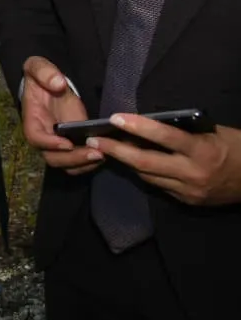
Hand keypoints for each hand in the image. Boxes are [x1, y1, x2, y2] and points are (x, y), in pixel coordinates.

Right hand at [19, 56, 101, 175]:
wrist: (51, 83)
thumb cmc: (42, 76)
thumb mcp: (38, 66)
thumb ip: (44, 72)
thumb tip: (58, 84)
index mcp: (33, 120)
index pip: (36, 138)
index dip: (49, 143)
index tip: (66, 142)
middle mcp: (44, 137)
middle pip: (53, 158)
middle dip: (74, 159)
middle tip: (96, 153)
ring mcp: (59, 144)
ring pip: (67, 165)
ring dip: (84, 164)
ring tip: (103, 155)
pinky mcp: (73, 145)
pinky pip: (79, 163)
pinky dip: (91, 163)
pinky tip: (106, 153)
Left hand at [90, 116, 240, 205]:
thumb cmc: (238, 148)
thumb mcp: (214, 132)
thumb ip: (185, 131)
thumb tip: (152, 124)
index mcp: (203, 151)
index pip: (165, 137)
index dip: (138, 127)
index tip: (115, 118)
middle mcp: (193, 173)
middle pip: (145, 163)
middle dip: (116, 150)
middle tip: (93, 140)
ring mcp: (189, 191)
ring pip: (147, 176)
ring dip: (125, 162)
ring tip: (105, 149)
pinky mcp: (187, 201)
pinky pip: (159, 185)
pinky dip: (144, 173)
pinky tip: (131, 163)